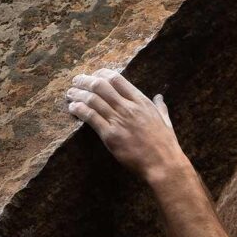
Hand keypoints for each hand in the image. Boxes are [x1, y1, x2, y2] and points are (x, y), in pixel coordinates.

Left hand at [64, 69, 185, 185]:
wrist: (162, 163)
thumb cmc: (165, 144)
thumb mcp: (165, 120)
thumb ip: (160, 107)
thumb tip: (159, 97)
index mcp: (141, 101)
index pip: (117, 79)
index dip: (101, 74)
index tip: (94, 75)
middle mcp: (128, 107)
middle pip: (101, 85)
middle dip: (86, 80)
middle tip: (77, 80)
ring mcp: (118, 121)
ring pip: (92, 100)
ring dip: (78, 94)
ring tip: (70, 93)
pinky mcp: (110, 135)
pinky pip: (90, 117)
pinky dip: (79, 110)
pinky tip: (73, 108)